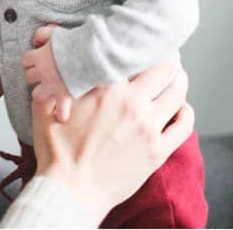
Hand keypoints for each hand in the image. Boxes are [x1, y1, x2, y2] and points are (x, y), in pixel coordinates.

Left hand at [21, 25, 72, 121]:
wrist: (88, 54)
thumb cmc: (74, 41)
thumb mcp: (55, 33)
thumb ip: (43, 34)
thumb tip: (37, 40)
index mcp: (38, 57)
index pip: (25, 60)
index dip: (31, 60)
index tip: (37, 59)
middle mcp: (42, 72)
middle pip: (29, 77)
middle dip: (35, 76)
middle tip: (44, 74)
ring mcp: (52, 85)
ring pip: (37, 94)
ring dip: (42, 93)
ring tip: (49, 92)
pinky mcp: (64, 94)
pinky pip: (60, 109)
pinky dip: (62, 112)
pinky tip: (62, 116)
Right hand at [31, 58, 192, 224]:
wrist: (70, 191)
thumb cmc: (57, 152)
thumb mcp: (45, 108)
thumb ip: (51, 80)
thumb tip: (48, 59)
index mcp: (106, 88)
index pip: (132, 54)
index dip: (139, 44)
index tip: (141, 40)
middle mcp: (132, 103)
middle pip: (164, 67)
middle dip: (167, 57)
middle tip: (166, 53)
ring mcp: (148, 127)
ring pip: (178, 92)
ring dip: (179, 80)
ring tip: (177, 75)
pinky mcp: (158, 151)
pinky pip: (184, 125)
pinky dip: (186, 111)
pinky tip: (181, 107)